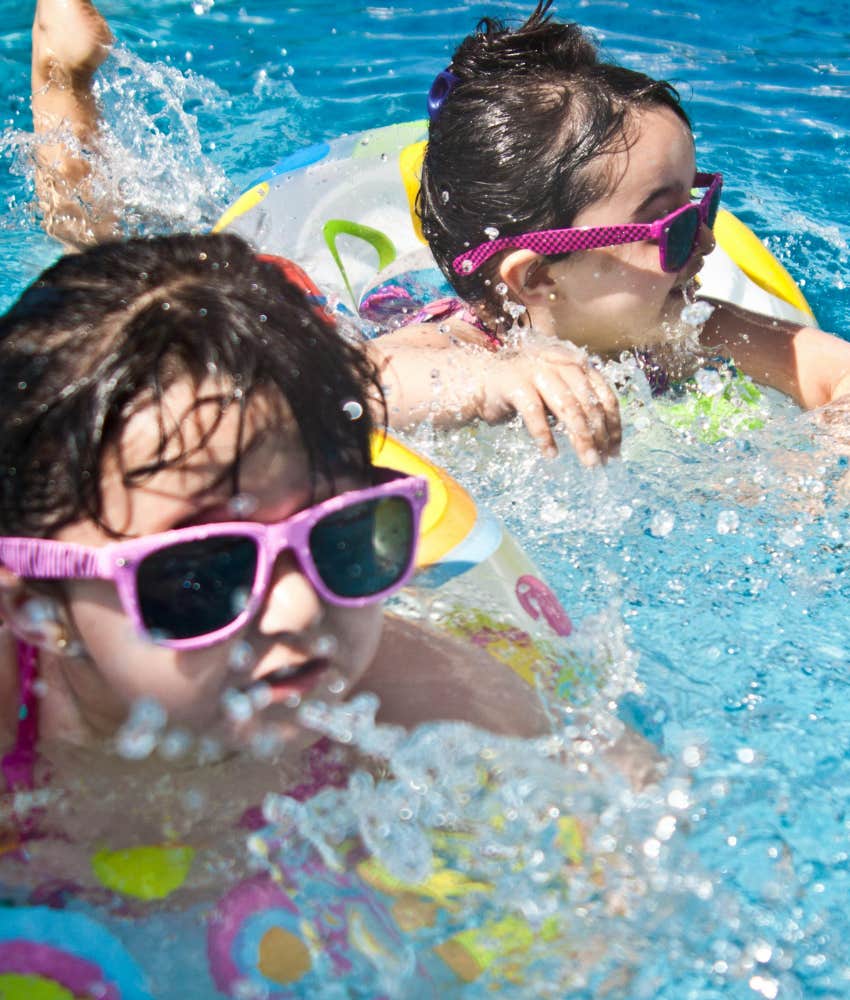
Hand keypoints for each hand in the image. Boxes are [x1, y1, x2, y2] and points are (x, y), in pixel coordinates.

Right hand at [475, 342, 620, 463]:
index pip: (605, 396)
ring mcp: (538, 372)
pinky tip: (551, 455)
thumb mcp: (556, 394)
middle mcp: (560, 364)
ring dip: (581, 439)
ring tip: (588, 462)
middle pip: (589, 404)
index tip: (615, 451)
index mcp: (576, 365)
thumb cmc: (524, 391)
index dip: (613, 425)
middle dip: (600, 436)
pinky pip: (535, 414)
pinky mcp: (515, 385)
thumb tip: (605, 440)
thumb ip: (578, 405)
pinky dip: (545, 437)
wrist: (481, 380)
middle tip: (602, 462)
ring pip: (569, 408)